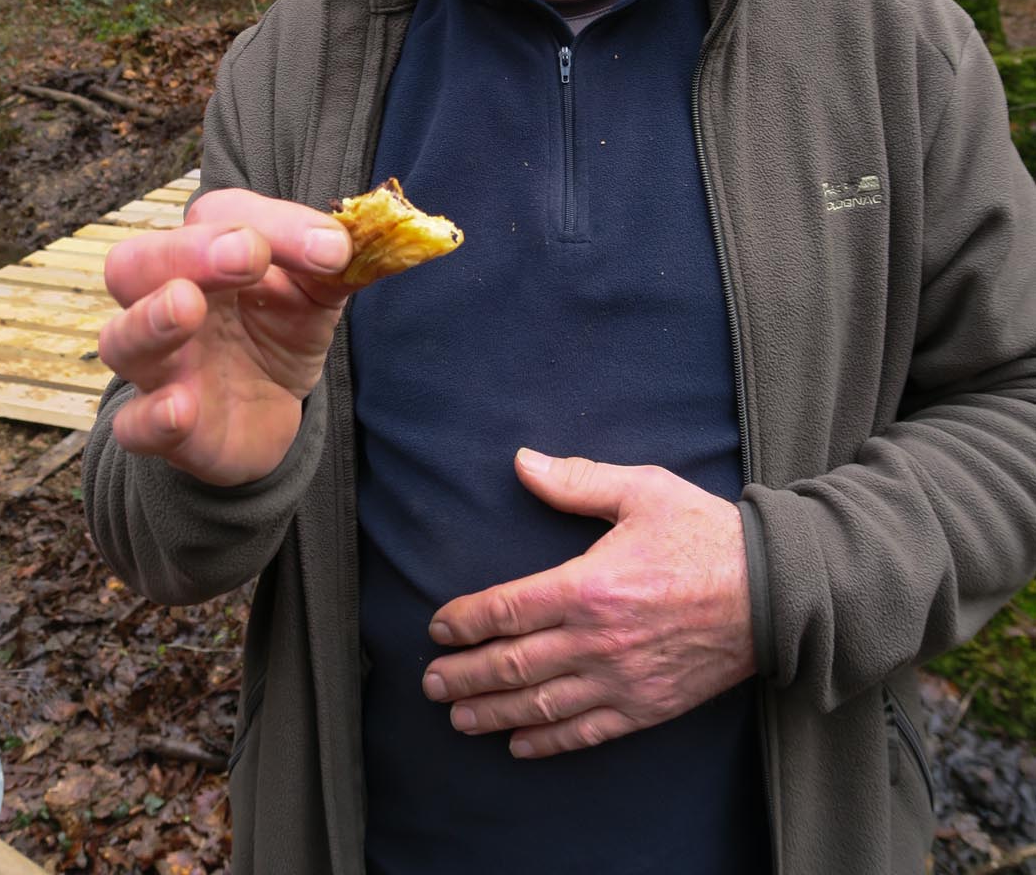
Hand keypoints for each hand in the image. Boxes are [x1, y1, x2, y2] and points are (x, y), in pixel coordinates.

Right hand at [97, 188, 353, 486]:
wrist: (273, 409)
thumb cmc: (281, 327)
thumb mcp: (316, 289)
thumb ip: (334, 264)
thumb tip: (354, 242)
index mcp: (205, 253)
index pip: (217, 215)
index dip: (274, 223)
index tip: (331, 248)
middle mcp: (167, 300)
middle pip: (138, 264)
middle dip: (188, 253)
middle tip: (247, 254)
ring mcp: (160, 367)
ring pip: (121, 339)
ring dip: (151, 321)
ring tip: (187, 307)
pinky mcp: (164, 430)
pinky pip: (133, 424)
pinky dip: (150, 417)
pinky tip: (180, 408)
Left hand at [422, 449, 754, 757]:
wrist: (773, 593)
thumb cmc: (705, 535)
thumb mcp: (642, 490)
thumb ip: (577, 480)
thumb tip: (522, 462)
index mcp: (589, 586)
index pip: (508, 609)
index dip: (465, 621)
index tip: (438, 628)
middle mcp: (597, 640)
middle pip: (513, 664)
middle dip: (465, 675)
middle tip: (432, 682)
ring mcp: (621, 680)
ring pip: (541, 705)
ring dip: (493, 712)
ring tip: (459, 716)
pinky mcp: (647, 706)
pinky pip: (586, 732)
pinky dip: (548, 742)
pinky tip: (519, 744)